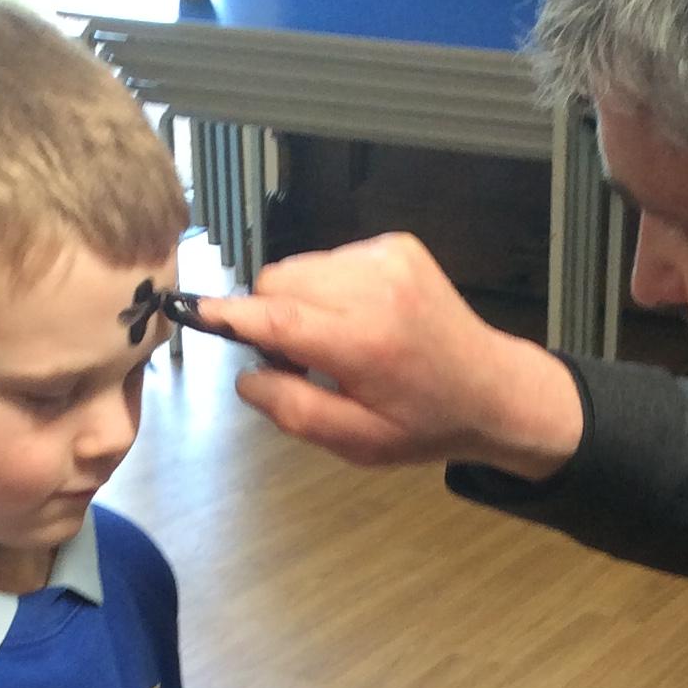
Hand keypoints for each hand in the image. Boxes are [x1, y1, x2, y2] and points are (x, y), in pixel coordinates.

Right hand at [197, 233, 584, 477]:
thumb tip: (245, 377)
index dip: (229, 316)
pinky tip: (360, 320)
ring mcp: (388, 258)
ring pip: (300, 268)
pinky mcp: (397, 244)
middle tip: (301, 364)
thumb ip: (293, 410)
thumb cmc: (423, 423)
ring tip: (335, 343)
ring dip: (299, 303)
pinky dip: (328, 289)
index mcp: (366, 343)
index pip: (276, 318)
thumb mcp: (356, 442)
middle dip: (271, 319)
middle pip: (278, 283)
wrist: (493, 389)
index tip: (194, 312)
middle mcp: (376, 288)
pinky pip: (330, 259)